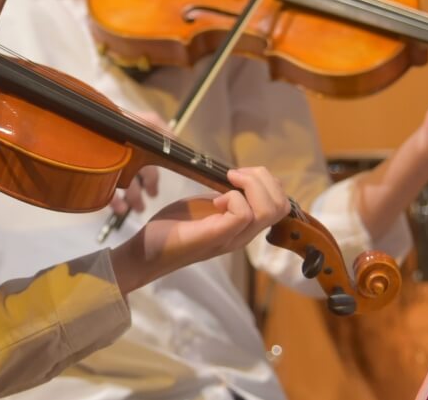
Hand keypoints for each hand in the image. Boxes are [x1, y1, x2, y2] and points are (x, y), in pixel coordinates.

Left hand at [109, 166, 288, 293]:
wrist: (146, 252)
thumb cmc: (171, 228)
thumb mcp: (205, 206)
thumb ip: (225, 197)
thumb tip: (237, 178)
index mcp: (243, 227)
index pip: (280, 206)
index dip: (265, 182)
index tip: (236, 174)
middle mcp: (243, 235)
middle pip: (281, 206)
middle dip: (263, 179)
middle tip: (235, 175)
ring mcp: (232, 238)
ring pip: (268, 210)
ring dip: (251, 185)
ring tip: (228, 182)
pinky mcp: (215, 236)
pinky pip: (243, 214)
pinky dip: (233, 197)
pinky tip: (215, 200)